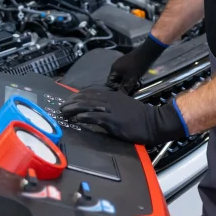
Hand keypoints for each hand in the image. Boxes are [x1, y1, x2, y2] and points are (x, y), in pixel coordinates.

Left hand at [60, 87, 187, 145]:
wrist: (153, 122)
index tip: (68, 100)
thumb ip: (112, 105)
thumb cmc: (140, 116)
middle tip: (61, 107)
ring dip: (74, 109)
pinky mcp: (114, 121)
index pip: (90, 93)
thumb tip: (99, 108)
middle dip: (72, 103)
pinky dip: (85, 117)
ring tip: (64, 112)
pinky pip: (96, 117)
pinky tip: (77, 119)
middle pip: (86, 99)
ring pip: (88, 106)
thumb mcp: (124, 106)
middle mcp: (109, 100)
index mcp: (112, 96)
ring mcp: (111, 110)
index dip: (77, 96)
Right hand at [106, 35, 167, 93]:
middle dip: (123, 85)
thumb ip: (125, 88)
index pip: (109, 81)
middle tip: (130, 89)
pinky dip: (131, 77)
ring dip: (128, 82)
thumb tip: (120, 96)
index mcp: (114, 69)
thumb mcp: (131, 79)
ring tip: (135, 84)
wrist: (146, 54)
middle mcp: (116, 66)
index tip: (123, 90)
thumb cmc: (137, 66)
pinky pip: (127, 73)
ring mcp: (122, 64)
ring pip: (123, 77)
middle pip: (117, 80)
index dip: (115, 87)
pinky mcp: (128, 63)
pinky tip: (137, 79)